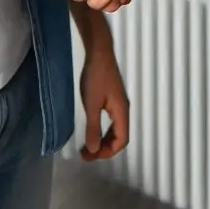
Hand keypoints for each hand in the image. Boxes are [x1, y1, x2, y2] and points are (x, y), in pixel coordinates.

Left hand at [77, 36, 129, 161]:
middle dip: (104, 149)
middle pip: (120, 137)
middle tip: (86, 154)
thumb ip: (93, 128)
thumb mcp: (91, 104)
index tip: (90, 155)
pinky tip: (93, 130)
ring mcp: (119, 104)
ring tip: (88, 146)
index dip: (108, 152)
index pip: (122, 141)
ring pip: (116, 130)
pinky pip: (112, 121)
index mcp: (121, 112)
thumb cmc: (96, 77)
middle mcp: (123, 109)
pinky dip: (103, 131)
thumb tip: (94, 149)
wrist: (99, 53)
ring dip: (103, 140)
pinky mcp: (113, 98)